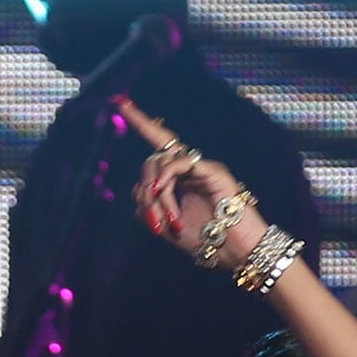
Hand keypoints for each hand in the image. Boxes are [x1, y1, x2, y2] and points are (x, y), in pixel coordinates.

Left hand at [117, 95, 267, 267]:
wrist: (236, 253)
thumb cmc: (209, 243)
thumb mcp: (168, 228)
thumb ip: (151, 209)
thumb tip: (137, 191)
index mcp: (181, 179)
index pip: (158, 147)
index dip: (141, 123)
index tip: (119, 102)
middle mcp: (190, 169)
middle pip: (152, 162)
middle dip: (146, 192)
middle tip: (155, 222)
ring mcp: (201, 168)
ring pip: (162, 163)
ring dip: (157, 194)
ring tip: (168, 220)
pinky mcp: (212, 170)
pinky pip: (179, 163)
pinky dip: (166, 178)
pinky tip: (162, 192)